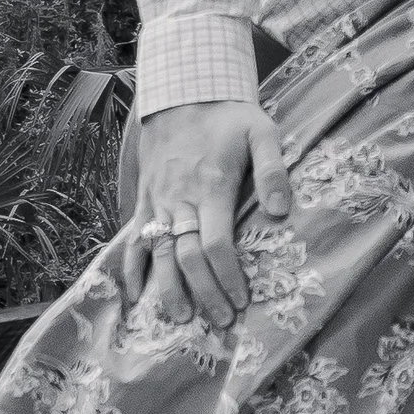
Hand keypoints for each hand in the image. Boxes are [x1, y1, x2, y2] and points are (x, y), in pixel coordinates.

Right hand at [110, 97, 294, 330]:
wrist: (183, 93)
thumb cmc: (228, 117)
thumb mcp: (261, 132)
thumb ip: (273, 171)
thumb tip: (282, 212)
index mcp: (211, 187)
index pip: (216, 244)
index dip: (227, 276)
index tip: (240, 300)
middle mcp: (180, 199)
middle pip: (186, 256)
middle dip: (203, 292)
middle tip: (219, 321)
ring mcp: (157, 201)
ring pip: (157, 252)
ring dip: (166, 288)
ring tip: (178, 319)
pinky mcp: (144, 199)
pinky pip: (134, 237)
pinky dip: (131, 267)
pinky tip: (135, 294)